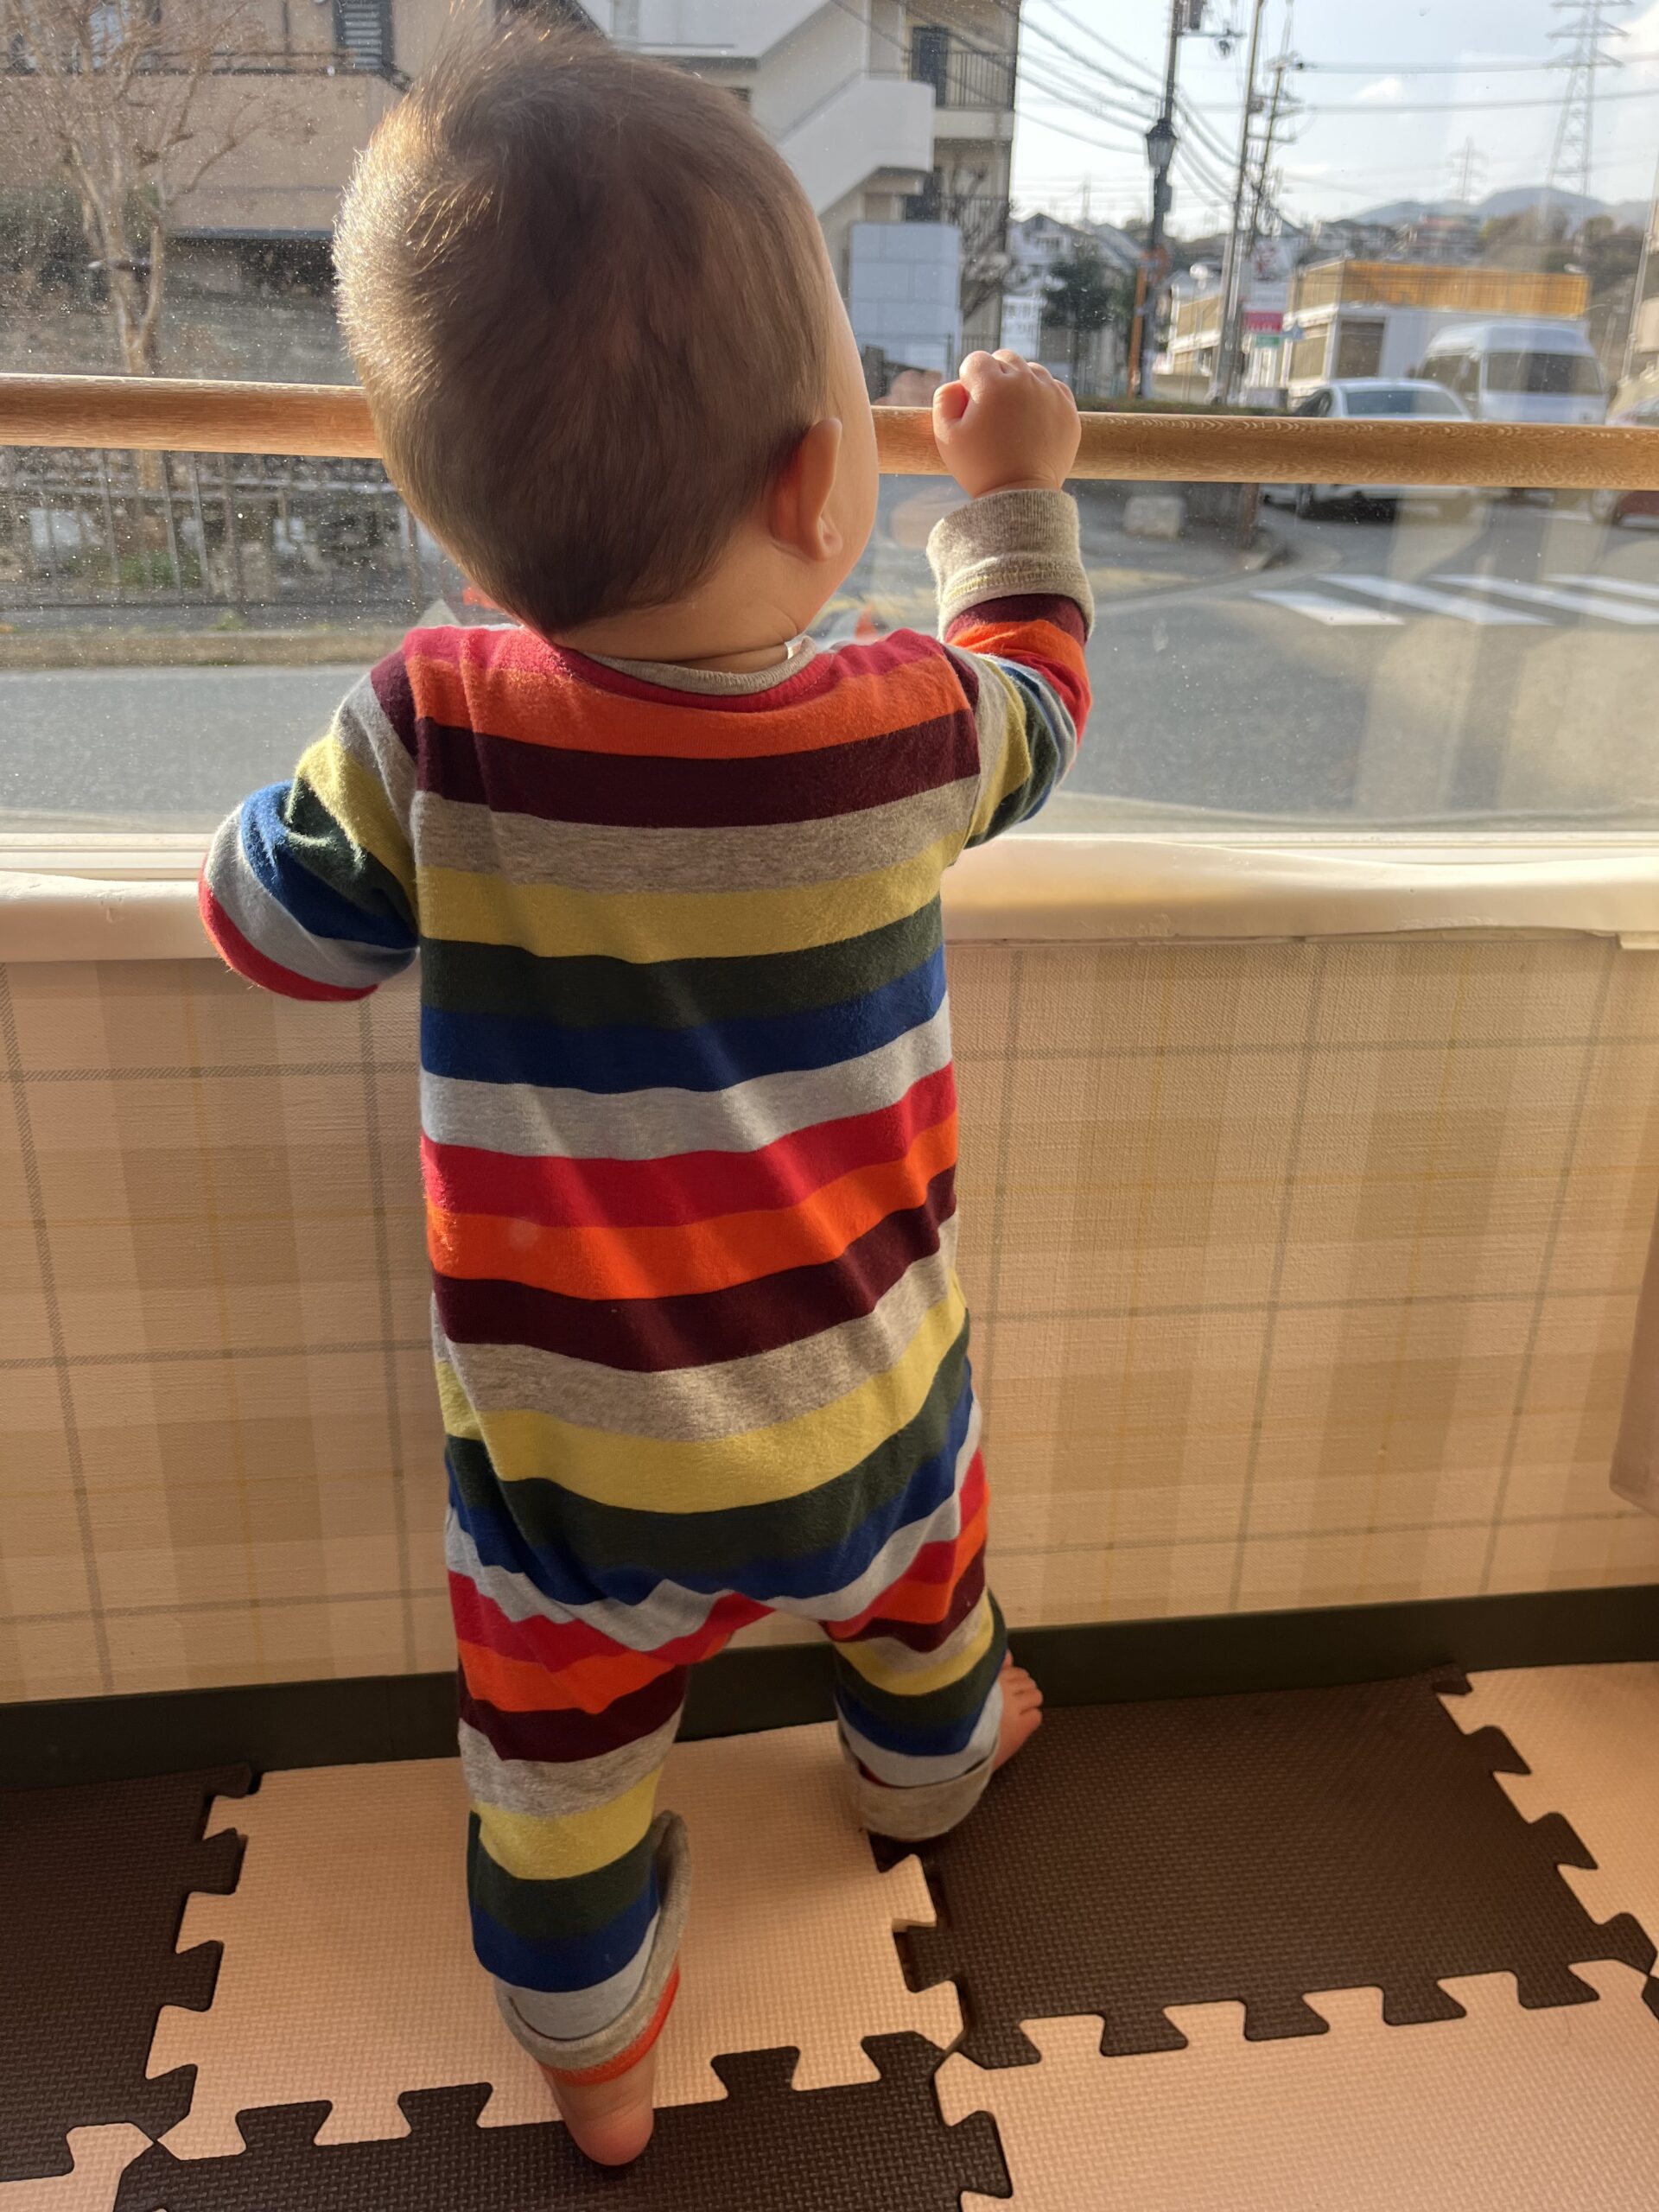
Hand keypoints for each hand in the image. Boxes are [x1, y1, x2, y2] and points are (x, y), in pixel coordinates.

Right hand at [932, 351, 1080, 498]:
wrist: (1021, 496)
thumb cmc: (979, 468)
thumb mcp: (946, 436)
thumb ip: (944, 399)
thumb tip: (957, 385)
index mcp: (993, 383)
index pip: (975, 361)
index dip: (968, 382)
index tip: (971, 407)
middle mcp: (1025, 380)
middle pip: (1005, 358)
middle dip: (994, 377)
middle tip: (991, 410)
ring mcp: (1050, 392)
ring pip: (1031, 370)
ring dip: (1019, 384)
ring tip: (1013, 415)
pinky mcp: (1068, 409)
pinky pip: (1054, 387)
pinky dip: (1042, 397)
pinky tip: (1032, 419)